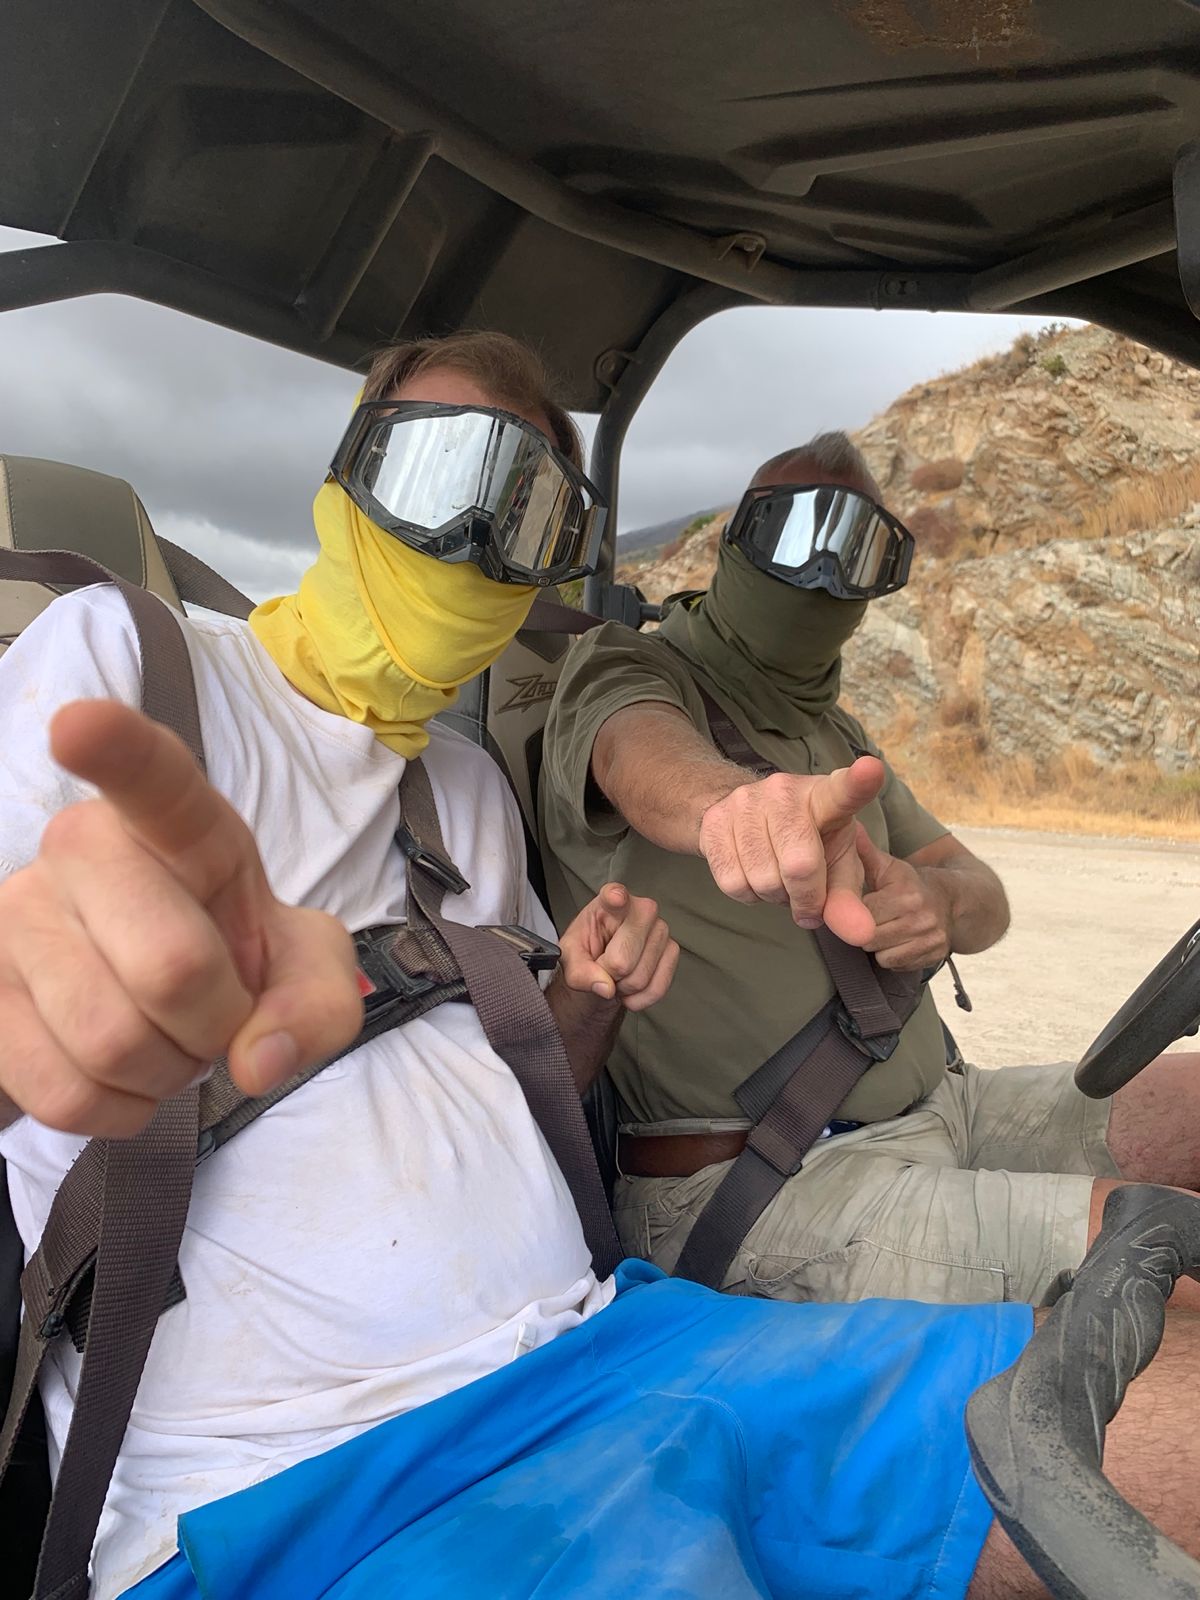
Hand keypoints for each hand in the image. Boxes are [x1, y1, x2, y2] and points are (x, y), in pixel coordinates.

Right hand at [0, 700, 361, 1137]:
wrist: (167, 998)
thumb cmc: (235, 955)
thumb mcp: (307, 970)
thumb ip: (317, 1006)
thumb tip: (259, 1060)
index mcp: (180, 822)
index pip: (153, 777)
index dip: (118, 749)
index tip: (80, 726)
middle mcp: (81, 847)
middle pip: (170, 967)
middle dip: (216, 1024)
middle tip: (214, 1015)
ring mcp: (16, 916)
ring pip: (110, 1040)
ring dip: (164, 1072)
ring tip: (167, 1039)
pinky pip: (61, 1092)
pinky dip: (117, 1110)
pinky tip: (126, 1077)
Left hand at [558, 883, 677, 1012]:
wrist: (603, 971)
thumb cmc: (586, 955)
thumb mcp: (570, 961)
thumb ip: (580, 973)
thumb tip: (605, 986)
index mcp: (608, 904)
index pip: (614, 895)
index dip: (615, 896)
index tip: (615, 898)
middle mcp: (640, 910)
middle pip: (623, 959)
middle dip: (609, 975)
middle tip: (604, 969)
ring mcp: (661, 930)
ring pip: (641, 977)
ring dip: (624, 988)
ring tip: (617, 975)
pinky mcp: (672, 951)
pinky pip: (657, 988)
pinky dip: (640, 998)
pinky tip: (630, 988)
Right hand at [697, 758, 884, 944]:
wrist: (743, 817)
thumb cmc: (807, 843)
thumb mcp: (836, 866)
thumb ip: (848, 900)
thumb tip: (861, 935)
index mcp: (826, 797)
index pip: (844, 790)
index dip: (858, 782)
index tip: (871, 770)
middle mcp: (784, 791)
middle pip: (799, 866)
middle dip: (805, 898)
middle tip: (807, 896)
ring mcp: (744, 802)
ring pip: (763, 880)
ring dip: (775, 897)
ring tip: (780, 880)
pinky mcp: (713, 822)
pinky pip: (732, 883)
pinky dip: (748, 896)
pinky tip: (754, 876)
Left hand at [857, 826, 953, 970]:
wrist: (954, 901)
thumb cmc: (912, 884)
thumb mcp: (890, 867)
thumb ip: (865, 853)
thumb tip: (849, 827)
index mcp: (906, 894)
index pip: (863, 914)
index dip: (856, 912)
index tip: (860, 906)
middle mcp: (921, 918)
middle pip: (869, 938)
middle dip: (864, 931)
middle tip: (872, 920)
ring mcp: (929, 939)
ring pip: (881, 956)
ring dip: (878, 946)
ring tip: (885, 930)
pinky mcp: (933, 956)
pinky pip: (896, 965)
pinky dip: (892, 957)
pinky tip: (898, 942)